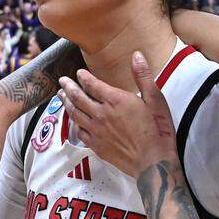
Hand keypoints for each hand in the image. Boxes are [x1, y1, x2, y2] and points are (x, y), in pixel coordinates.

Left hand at [57, 52, 176, 177]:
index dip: (84, 77)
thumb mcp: (155, 100)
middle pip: (78, 97)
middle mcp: (101, 114)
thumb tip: (136, 55)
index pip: (92, 84)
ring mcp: (97, 131)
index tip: (79, 73)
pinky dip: (74, 123)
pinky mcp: (97, 146)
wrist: (152, 163)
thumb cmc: (157, 131)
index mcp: (115, 100)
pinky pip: (79, 132)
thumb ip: (143, 76)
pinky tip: (73, 120)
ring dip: (66, 103)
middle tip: (62, 81)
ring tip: (61, 96)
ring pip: (75, 114)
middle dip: (68, 87)